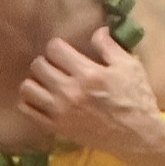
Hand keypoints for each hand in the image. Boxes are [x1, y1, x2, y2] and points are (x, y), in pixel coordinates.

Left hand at [17, 31, 161, 156]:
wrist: (137, 135)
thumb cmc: (136, 98)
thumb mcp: (129, 66)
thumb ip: (109, 47)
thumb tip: (97, 30)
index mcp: (88, 73)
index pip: (55, 49)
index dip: (57, 46)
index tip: (64, 51)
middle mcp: (69, 91)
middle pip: (38, 66)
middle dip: (46, 61)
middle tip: (55, 66)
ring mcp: (60, 111)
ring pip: (28, 88)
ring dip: (35, 81)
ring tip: (46, 82)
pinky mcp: (56, 127)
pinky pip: (27, 110)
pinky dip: (29, 102)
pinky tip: (40, 98)